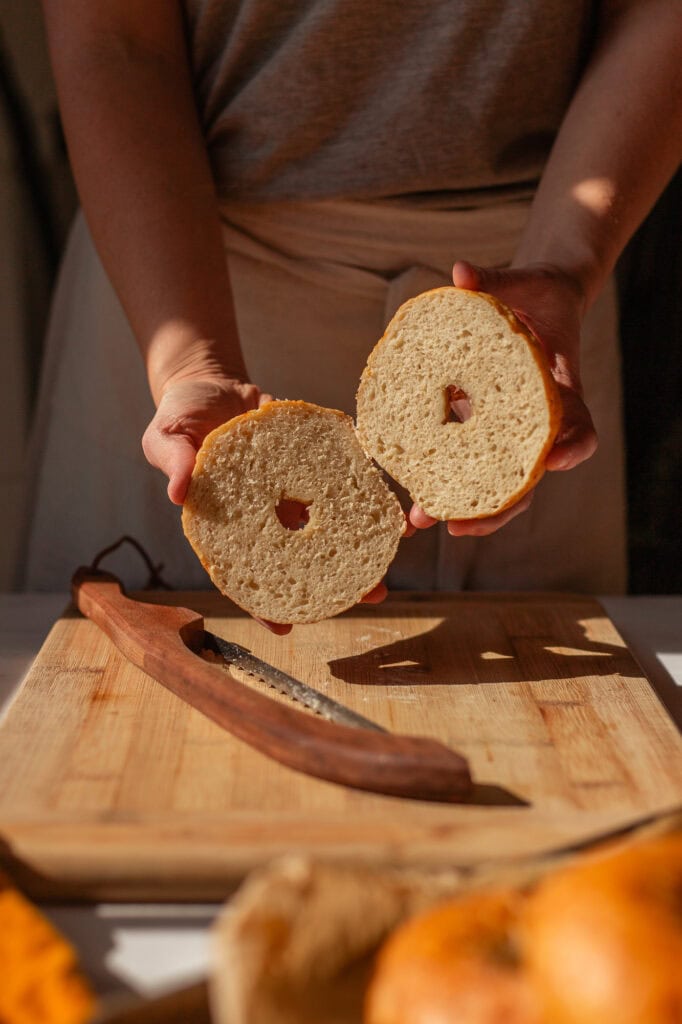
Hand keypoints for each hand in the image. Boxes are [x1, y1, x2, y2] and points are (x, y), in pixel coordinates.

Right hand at [142, 375, 390, 633]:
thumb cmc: (180, 415)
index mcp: (229, 520)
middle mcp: (266, 510)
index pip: (248, 569)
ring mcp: (290, 487)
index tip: (286, 628)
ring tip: (393, 556)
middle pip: (302, 551)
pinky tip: (390, 504)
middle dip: (336, 577)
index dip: (264, 601)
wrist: (209, 380)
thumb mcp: (165, 436)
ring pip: (328, 520)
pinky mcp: (309, 458)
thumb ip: (172, 462)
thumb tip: (178, 493)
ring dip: (359, 538)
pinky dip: (364, 488)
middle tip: (370, 594)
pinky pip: (339, 476)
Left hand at [409, 259, 597, 536]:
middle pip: (527, 478)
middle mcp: (536, 422)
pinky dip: (439, 479)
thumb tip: (460, 272)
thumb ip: (492, 280)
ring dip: (461, 507)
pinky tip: (408, 497)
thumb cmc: (534, 293)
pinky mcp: (480, 430)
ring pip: (494, 483)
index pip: (578, 429)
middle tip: (459, 526)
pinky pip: (464, 462)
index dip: (571, 448)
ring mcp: (508, 432)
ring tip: (421, 519)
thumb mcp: (519, 281)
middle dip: (497, 507)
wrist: (532, 304)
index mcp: (559, 392)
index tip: (554, 459)